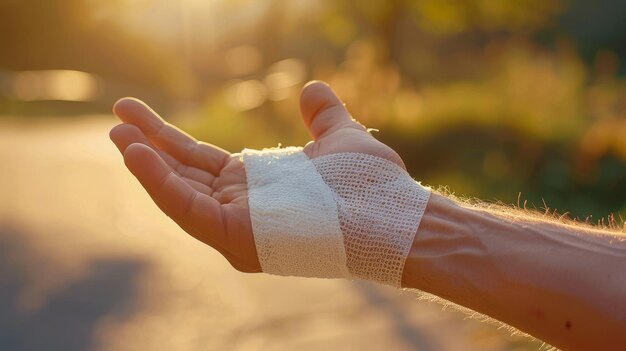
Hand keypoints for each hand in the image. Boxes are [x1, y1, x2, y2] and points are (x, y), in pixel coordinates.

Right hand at [110, 81, 403, 272]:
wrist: (392, 215)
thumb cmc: (371, 186)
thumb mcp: (341, 139)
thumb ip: (323, 116)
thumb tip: (313, 88)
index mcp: (255, 187)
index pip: (199, 161)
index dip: (167, 138)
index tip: (137, 112)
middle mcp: (240, 210)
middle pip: (181, 175)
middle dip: (147, 147)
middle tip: (115, 118)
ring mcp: (236, 226)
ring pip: (178, 194)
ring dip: (145, 164)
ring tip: (117, 132)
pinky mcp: (236, 236)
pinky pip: (187, 209)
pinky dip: (158, 183)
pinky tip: (135, 153)